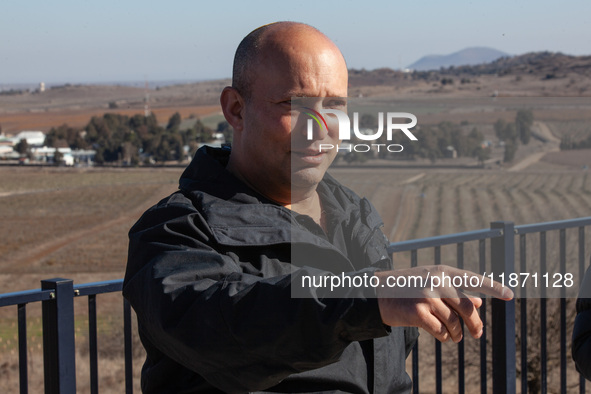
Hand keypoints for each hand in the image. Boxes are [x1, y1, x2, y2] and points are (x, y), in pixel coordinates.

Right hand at [375, 265, 512, 342]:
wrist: (378, 293)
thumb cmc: (407, 288)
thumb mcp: (432, 284)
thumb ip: (455, 290)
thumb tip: (478, 302)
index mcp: (442, 271)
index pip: (473, 279)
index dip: (493, 288)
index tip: (510, 296)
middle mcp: (436, 281)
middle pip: (467, 307)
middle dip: (475, 324)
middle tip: (477, 334)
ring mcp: (426, 296)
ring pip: (454, 322)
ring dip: (457, 334)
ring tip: (455, 337)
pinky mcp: (417, 312)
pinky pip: (440, 331)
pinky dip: (444, 337)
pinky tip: (442, 337)